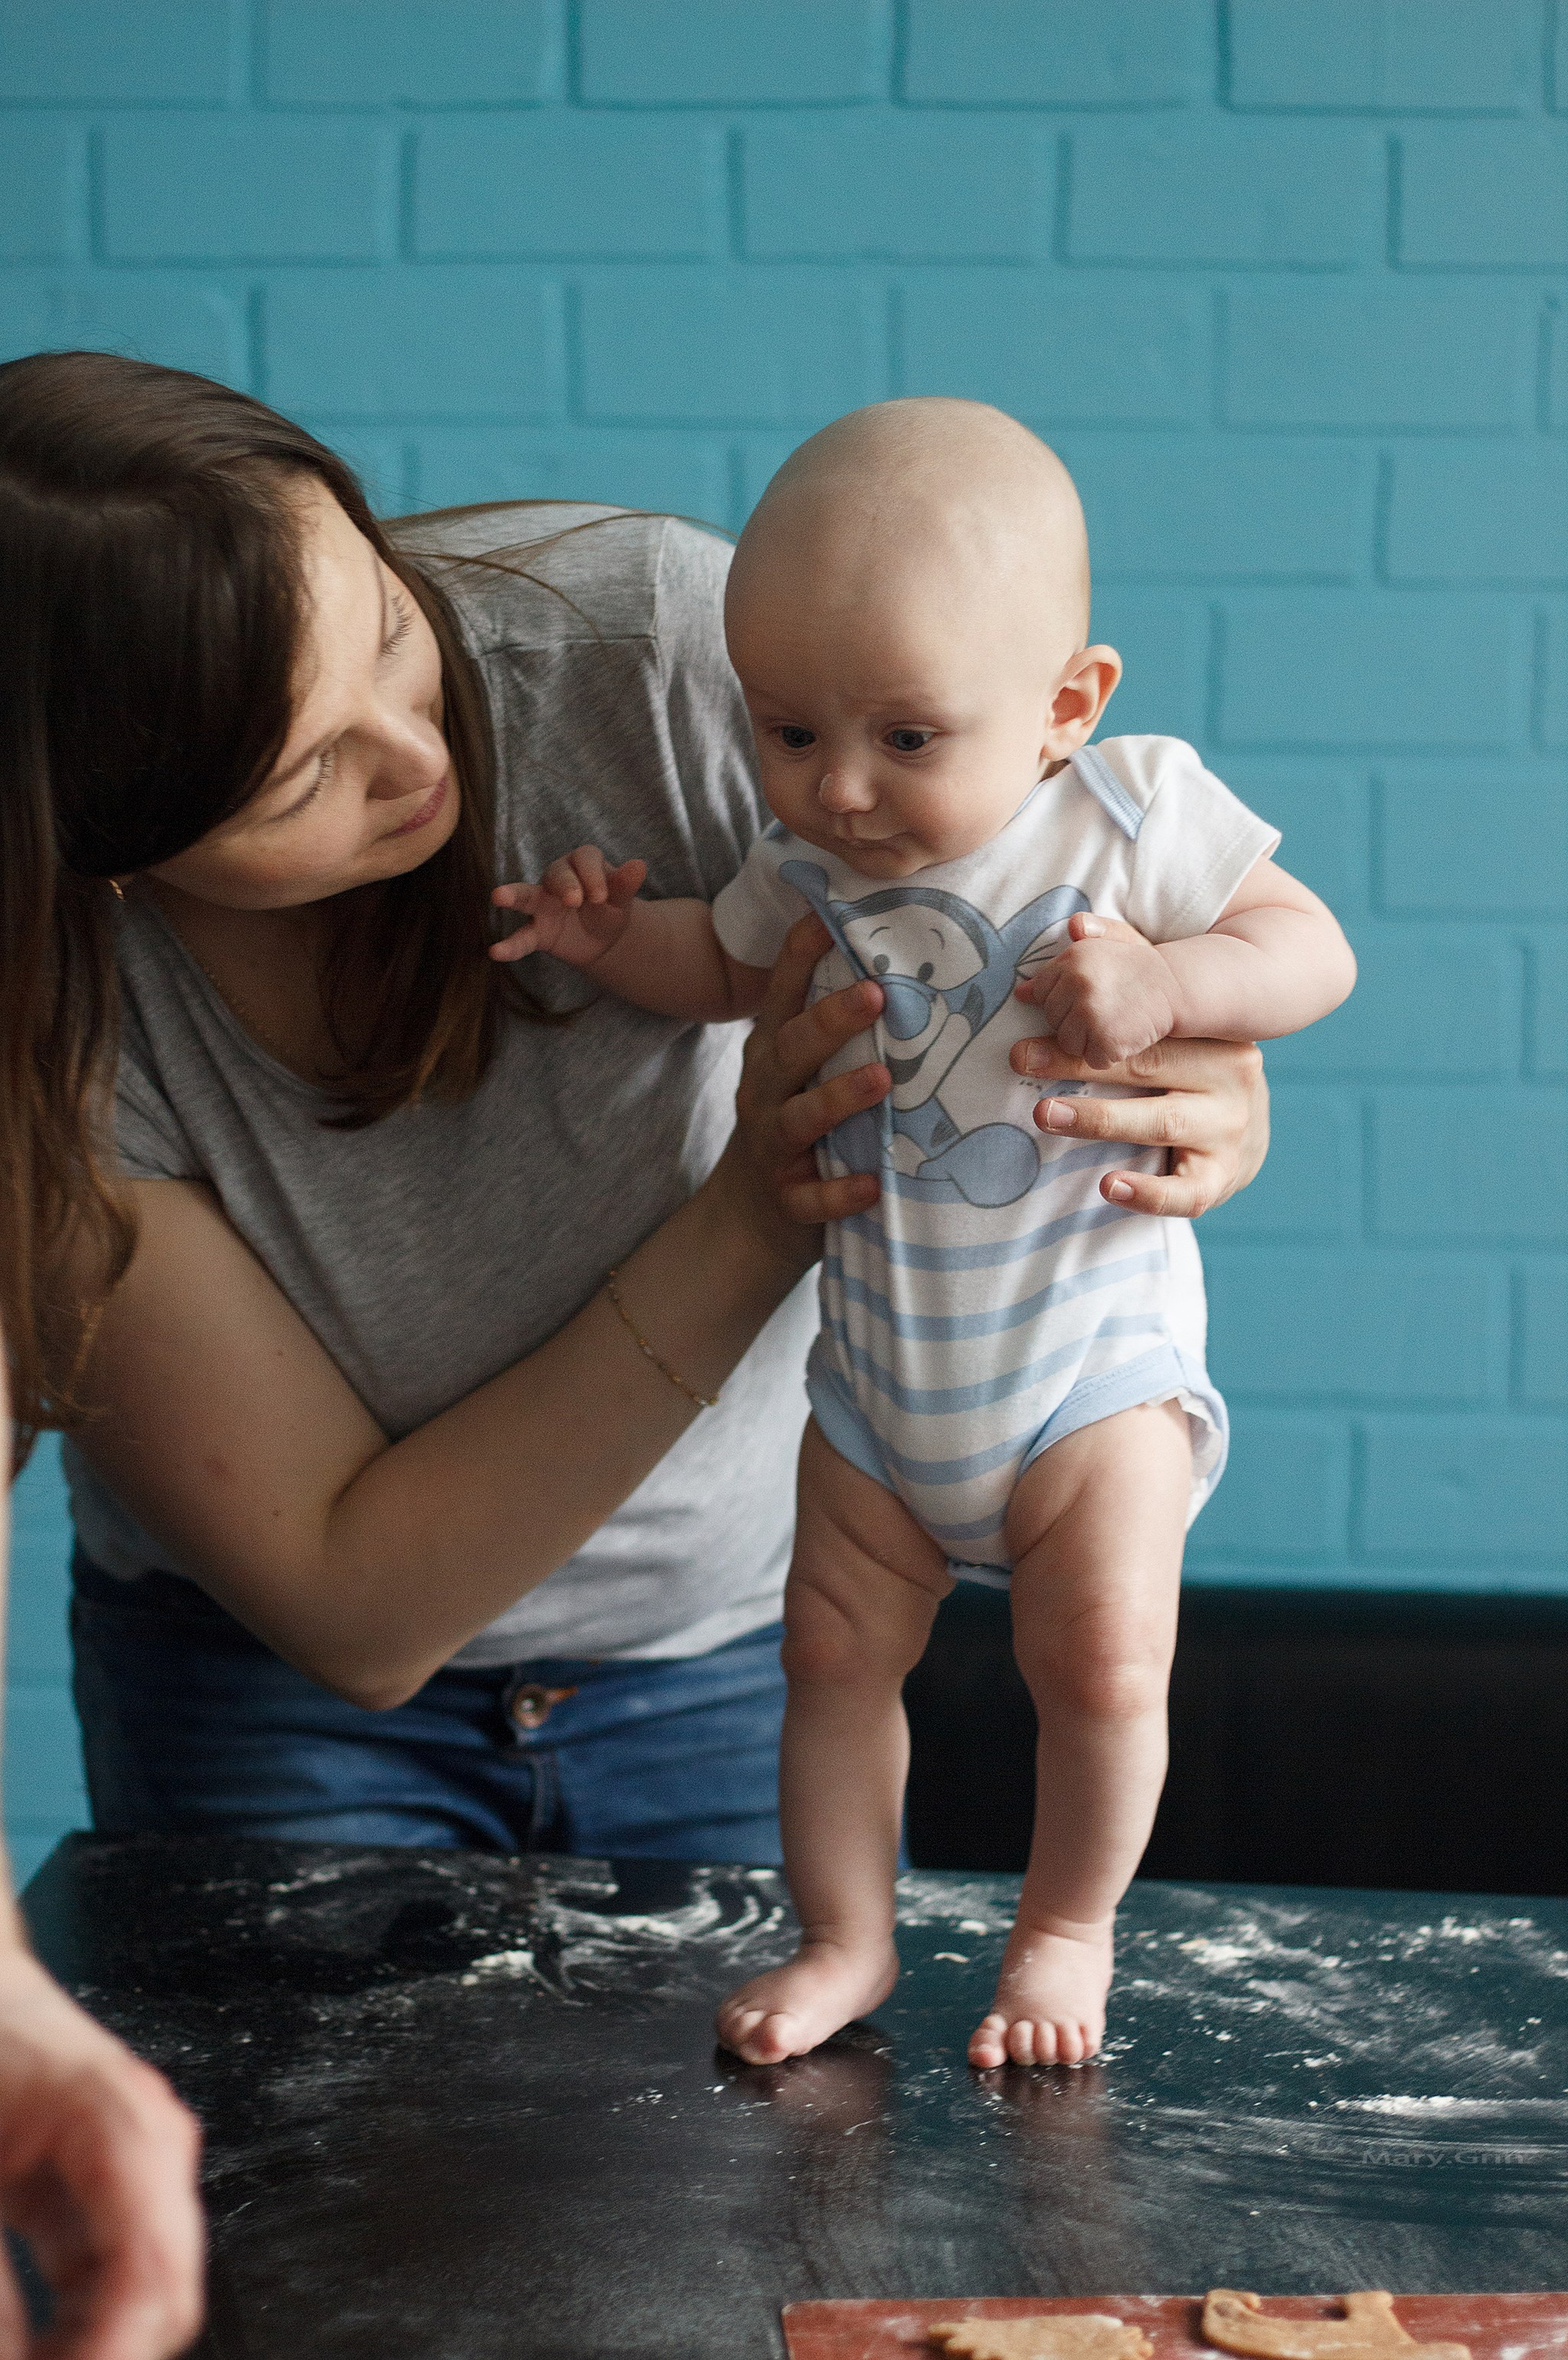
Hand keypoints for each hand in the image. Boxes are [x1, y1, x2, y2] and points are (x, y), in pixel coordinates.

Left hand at [0, 1942, 203, 2357]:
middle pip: (164, 2293)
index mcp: (125, 2124)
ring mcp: (138, 2166)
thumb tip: (18, 2351)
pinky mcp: (108, 2187)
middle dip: (105, 2352)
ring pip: (141, 2296)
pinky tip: (29, 2342)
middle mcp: (152, 2145)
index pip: (155, 2271)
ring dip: (86, 2346)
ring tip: (29, 2357)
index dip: (111, 2355)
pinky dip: (70, 2328)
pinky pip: (109, 2280)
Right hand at [489, 847, 646, 967]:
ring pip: (527, 896)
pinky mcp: (537, 930)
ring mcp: (543, 904)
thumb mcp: (622, 899)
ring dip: (513, 895)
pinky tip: (496, 952)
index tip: (602, 897)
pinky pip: (522, 936)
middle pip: (557, 873)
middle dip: (565, 884)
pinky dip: (510, 945)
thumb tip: (639, 865)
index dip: (593, 876)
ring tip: (497, 896)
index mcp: (583, 863)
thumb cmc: (611, 909)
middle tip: (574, 900)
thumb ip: (626, 884)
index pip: (585, 860)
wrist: (603, 939)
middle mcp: (559, 878)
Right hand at [727, 913, 890, 1238]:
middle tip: (876, 993)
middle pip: (790, 1048)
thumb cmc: (796, 1123)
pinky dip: (841, 1192)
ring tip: (882, 1078)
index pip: (782, 995)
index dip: (798, 955)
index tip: (825, 916)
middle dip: (830, 1020)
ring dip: (839, 1097)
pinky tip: (874, 1184)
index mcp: (773, 1051)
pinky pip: (811, 1197)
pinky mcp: (787, 1199)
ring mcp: (773, 1146)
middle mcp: (766, 1091)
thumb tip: (894, 958)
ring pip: (800, 1118)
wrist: (752, 1215)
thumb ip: (831, 1026)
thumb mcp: (800, 1070)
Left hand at [1011, 926, 1269, 1219]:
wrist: (1246, 1133)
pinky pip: (1185, 1192)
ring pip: (1162, 1124)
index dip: (1089, 1020)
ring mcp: (1230, 1131)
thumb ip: (1128, 970)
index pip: (1149, 1023)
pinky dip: (1148, 1191)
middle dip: (1079, 1063)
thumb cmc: (1192, 1065)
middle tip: (1022, 1059)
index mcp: (1214, 1033)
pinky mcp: (1221, 1179)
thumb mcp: (1171, 1019)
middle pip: (1148, 1066)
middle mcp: (1231, 1077)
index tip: (1031, 1018)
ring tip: (1044, 1113)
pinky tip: (1107, 1185)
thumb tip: (1074, 928)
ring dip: (1099, 1118)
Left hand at [1016, 910, 1179, 1067]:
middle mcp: (1077, 983)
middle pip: (1052, 1018)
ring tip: (1113, 1025)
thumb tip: (1021, 991)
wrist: (1178, 987)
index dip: (1064, 998)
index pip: (1042, 989)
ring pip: (1067, 1043)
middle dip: (1074, 1020)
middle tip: (1105, 1010)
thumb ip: (1060, 965)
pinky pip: (1091, 1060)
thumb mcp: (1106, 945)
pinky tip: (1123, 1039)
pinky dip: (1106, 1056)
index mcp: (1072, 958)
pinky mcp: (1105, 1040)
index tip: (1088, 997)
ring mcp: (1090, 1013)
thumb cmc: (1140, 968)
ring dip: (1088, 1041)